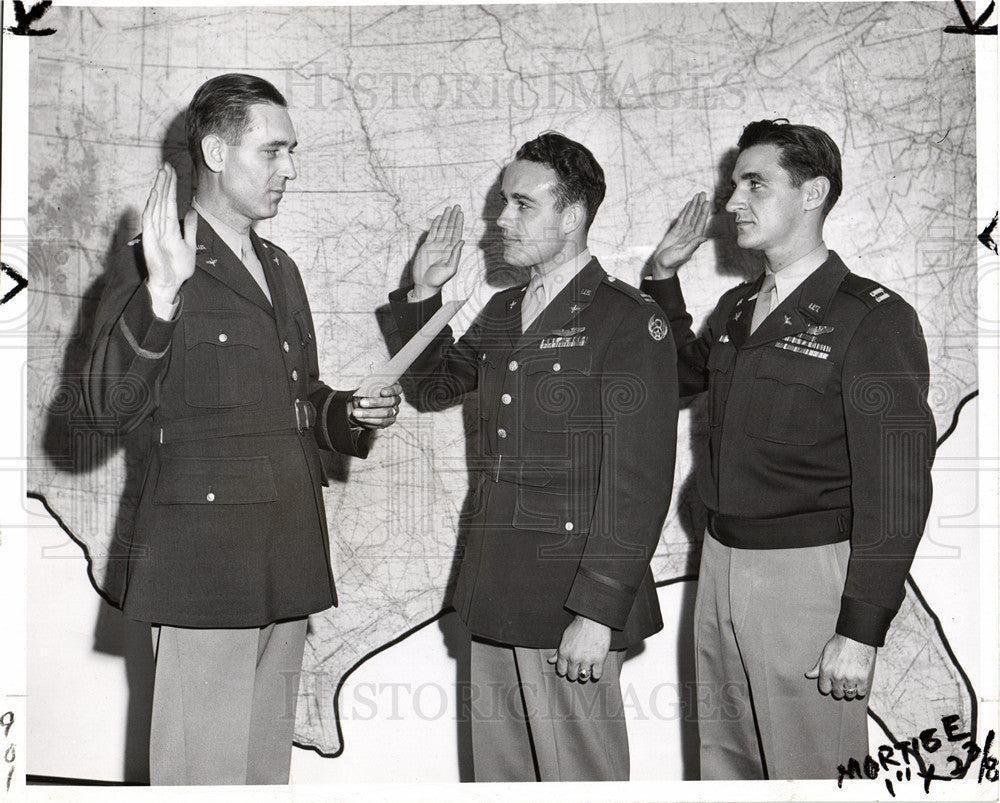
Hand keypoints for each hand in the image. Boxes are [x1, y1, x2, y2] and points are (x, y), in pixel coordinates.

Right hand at [141, 163, 197, 302]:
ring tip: (162, 173)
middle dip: (165, 182)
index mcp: (170, 225)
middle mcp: (161, 225)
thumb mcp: (189, 244)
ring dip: (159, 189)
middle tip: (167, 165)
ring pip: (157, 204)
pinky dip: (152, 205)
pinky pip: (150, 217)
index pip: (170, 201)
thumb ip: (190, 228)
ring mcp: (155, 230)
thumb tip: (191, 212)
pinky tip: (155, 193)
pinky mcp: (150, 237)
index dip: (171, 186)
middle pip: (163, 199)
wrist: (171, 281)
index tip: (172, 171)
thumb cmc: (178, 266)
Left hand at [348, 383, 402, 428]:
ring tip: (356, 412)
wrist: (361, 406)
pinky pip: (381, 422)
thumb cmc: (365, 392)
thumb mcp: (365, 387)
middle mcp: (396, 400)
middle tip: (361, 403)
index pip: (397, 389)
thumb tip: (362, 392)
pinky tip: (359, 418)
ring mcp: (394, 411)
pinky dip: (369, 420)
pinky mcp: (388, 421)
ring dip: (369, 413)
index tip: (382, 392)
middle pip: (390, 401)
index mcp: (393, 388)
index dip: (391, 390)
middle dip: (375, 402)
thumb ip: (367, 388)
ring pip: (386, 413)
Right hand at [411, 205, 463, 299]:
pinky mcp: (426, 246)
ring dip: (445, 218)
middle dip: (453, 217)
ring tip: (448, 208)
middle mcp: (445, 246)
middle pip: (450, 228)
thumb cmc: (438, 280)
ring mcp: (435, 245)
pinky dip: (435, 225)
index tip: (460, 214)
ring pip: (441, 228)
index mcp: (452, 251)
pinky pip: (432, 233)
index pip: (456, 234)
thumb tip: (462, 241)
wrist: (425, 284)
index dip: (459, 223)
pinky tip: (439, 217)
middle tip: (457, 206)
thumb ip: (456, 255)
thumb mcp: (450, 269)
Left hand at [547, 615, 611, 682]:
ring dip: (585, 674)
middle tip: (579, 668)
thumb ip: (558, 651)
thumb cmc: (579, 626)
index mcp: (564, 652)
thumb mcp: (565, 637)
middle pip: (572, 676)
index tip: (569, 669)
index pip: (561, 671)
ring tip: (587, 668)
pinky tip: (596, 667)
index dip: (565, 670)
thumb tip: (551, 660)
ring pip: (583, 677)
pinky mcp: (599, 659)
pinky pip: (596, 675)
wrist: (593, 618)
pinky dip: (596, 673)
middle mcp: (574, 658)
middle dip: (575, 673)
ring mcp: (586, 660)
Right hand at [650, 191, 709, 278]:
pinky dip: (686, 211)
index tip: (706, 202)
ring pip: (690, 216)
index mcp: (694, 239)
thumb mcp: (683, 254)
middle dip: (700, 205)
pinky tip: (689, 205)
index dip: (703, 212)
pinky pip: (682, 219)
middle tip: (703, 194)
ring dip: (694, 206)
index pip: (700, 223)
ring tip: (698, 196)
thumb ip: (693, 245)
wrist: (661, 265)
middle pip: (696, 216)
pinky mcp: (675, 231)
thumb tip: (703, 238)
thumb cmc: (671, 262)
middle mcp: (690, 234)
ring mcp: (683, 232)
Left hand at [805, 633, 876, 700]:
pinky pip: (861, 692)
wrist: (857, 636)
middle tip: (843, 682)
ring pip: (849, 694)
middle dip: (839, 689)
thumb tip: (808, 675)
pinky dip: (861, 689)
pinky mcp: (863, 678)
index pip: (824, 689)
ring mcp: (850, 678)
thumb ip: (818, 667)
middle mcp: (837, 676)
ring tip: (851, 682)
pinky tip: (859, 682)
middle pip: (837, 694)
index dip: (829, 687)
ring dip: (850, 690)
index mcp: (826, 670)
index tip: (832, 684)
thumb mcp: (825, 653)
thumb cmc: (840, 643)